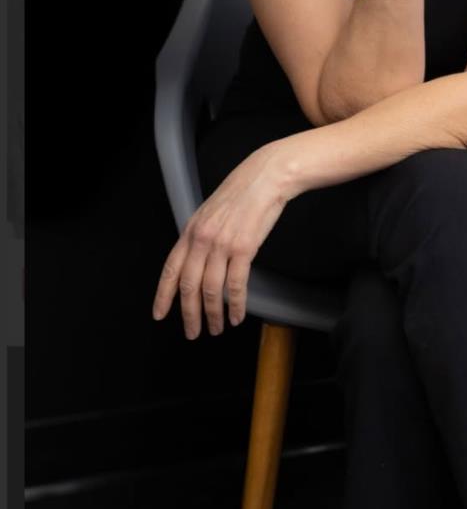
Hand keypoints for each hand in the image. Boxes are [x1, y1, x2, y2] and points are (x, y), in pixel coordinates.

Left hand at [151, 142, 290, 337]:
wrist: (266, 177)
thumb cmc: (242, 192)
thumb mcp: (210, 211)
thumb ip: (200, 235)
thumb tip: (195, 260)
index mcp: (191, 230)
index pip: (170, 270)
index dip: (163, 296)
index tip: (159, 314)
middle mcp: (202, 239)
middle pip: (189, 286)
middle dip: (189, 314)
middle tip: (192, 332)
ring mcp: (222, 244)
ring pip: (211, 290)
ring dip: (213, 314)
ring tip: (217, 327)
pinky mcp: (244, 248)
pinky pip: (237, 285)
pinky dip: (236, 304)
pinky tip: (237, 314)